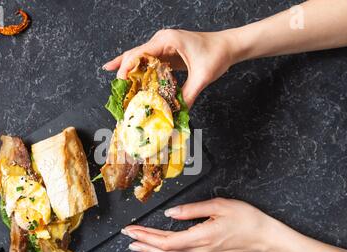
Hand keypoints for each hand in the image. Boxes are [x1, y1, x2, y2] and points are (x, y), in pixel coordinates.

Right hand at [103, 29, 238, 106]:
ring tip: (118, 89)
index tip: (121, 85)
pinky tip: (129, 79)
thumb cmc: (217, 54)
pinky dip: (139, 71)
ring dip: (129, 72)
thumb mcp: (202, 77)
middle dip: (123, 72)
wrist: (229, 46)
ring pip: (139, 58)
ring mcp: (163, 46)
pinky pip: (148, 62)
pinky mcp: (167, 53)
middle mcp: (161, 41)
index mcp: (167, 41)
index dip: (126, 68)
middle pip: (134, 55)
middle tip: (116, 91)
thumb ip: (188, 96)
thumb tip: (175, 115)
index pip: (138, 53)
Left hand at [121, 197, 277, 251]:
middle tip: (129, 236)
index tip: (133, 229)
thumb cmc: (247, 220)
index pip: (165, 240)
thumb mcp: (219, 206)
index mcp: (201, 236)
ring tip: (137, 248)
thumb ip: (192, 210)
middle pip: (164, 250)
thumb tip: (172, 213)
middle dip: (144, 242)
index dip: (146, 235)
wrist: (265, 238)